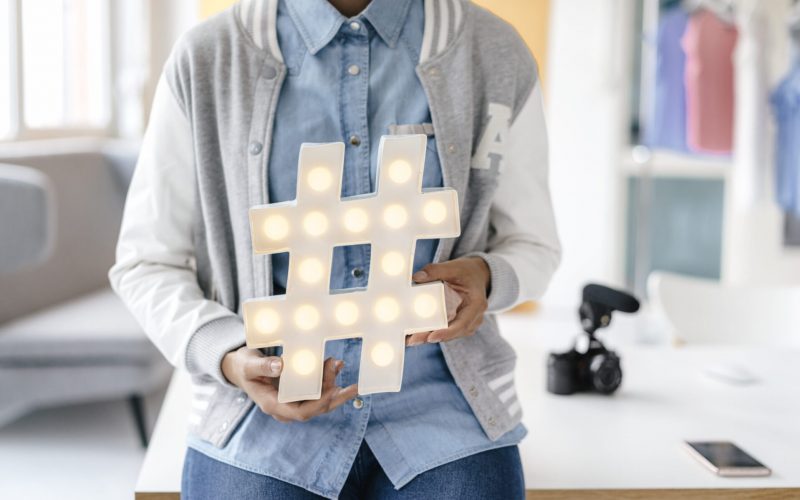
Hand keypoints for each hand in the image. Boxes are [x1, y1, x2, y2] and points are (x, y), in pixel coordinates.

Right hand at [221, 346, 357, 422]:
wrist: (242, 370)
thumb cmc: (244, 367)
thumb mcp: (248, 365)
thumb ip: (262, 366)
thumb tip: (280, 366)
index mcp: (272, 405)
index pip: (300, 412)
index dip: (319, 403)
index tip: (333, 388)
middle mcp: (285, 408)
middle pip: (315, 407)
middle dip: (331, 390)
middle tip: (337, 366)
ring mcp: (292, 403)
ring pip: (319, 401)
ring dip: (333, 384)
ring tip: (338, 364)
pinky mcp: (298, 394)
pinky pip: (317, 392)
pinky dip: (328, 380)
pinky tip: (336, 366)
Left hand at [407, 257, 489, 344]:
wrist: (477, 275)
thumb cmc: (467, 271)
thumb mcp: (454, 267)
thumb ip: (435, 270)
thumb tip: (416, 277)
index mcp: (476, 304)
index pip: (463, 324)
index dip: (447, 333)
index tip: (431, 337)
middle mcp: (474, 318)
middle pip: (452, 332)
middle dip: (431, 337)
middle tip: (412, 340)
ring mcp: (466, 323)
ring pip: (447, 334)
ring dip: (428, 336)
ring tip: (408, 339)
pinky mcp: (457, 324)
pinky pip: (444, 330)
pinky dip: (430, 331)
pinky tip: (413, 333)